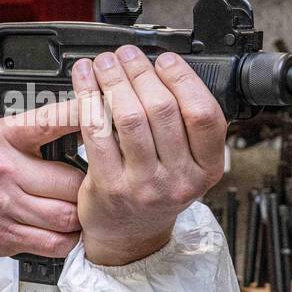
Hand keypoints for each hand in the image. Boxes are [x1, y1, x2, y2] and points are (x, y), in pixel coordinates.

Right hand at [0, 101, 86, 260]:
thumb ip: (26, 135)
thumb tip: (74, 128)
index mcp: (0, 137)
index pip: (51, 121)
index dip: (85, 117)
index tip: (106, 114)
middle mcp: (3, 169)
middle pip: (71, 179)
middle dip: (90, 184)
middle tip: (97, 183)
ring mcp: (5, 206)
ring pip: (68, 214)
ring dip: (83, 215)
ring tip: (85, 209)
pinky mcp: (5, 237)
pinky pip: (53, 242)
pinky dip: (69, 240)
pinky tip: (69, 231)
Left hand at [73, 47, 226, 265]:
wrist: (130, 236)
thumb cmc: (157, 192)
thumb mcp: (188, 164)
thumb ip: (185, 126)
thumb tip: (163, 70)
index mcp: (207, 168)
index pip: (204, 115)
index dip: (184, 80)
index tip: (165, 61)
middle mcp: (179, 179)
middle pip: (163, 109)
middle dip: (141, 72)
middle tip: (126, 55)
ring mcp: (144, 185)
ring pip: (129, 117)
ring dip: (114, 80)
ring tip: (105, 63)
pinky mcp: (109, 186)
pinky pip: (97, 131)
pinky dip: (88, 98)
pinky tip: (84, 81)